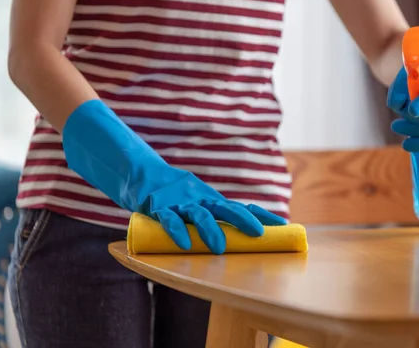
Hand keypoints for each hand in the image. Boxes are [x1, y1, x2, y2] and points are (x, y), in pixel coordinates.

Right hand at [63, 100, 286, 254]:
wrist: (137, 170)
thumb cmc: (169, 194)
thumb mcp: (193, 204)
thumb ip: (208, 218)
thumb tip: (230, 238)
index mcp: (209, 198)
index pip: (240, 206)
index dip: (260, 215)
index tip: (282, 225)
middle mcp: (198, 198)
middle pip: (226, 208)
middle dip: (243, 220)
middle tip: (258, 234)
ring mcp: (178, 201)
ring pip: (198, 215)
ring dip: (210, 230)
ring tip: (219, 247)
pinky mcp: (157, 205)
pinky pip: (168, 219)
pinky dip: (176, 230)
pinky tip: (183, 244)